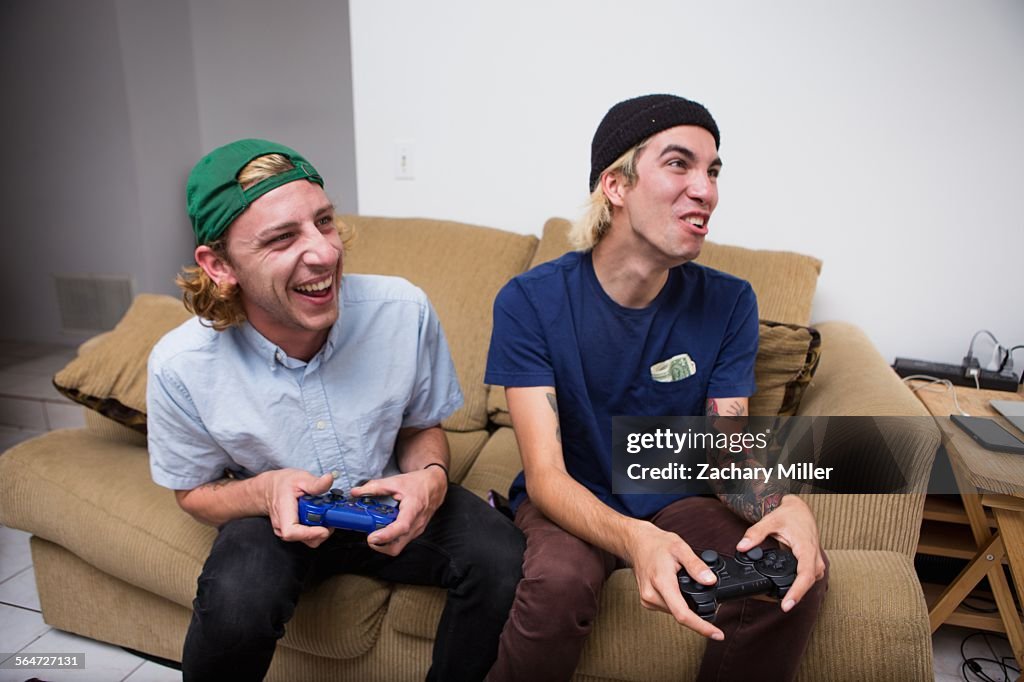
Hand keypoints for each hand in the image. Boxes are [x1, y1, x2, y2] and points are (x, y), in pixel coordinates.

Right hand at [262, 468, 334, 547]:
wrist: (270, 488)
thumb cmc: (283, 484)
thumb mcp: (301, 478)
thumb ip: (316, 483)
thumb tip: (329, 479)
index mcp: (283, 511)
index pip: (291, 531)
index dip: (309, 533)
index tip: (324, 528)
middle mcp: (282, 525)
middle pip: (304, 538)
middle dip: (321, 530)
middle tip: (330, 515)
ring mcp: (285, 531)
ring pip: (307, 540)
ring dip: (320, 530)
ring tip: (323, 514)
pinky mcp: (290, 533)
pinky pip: (306, 537)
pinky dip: (316, 530)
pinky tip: (318, 518)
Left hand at [350, 466, 446, 555]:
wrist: (435, 485)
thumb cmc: (418, 483)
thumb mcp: (395, 481)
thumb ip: (374, 487)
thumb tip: (356, 492)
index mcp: (413, 508)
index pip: (401, 527)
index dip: (385, 535)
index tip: (371, 537)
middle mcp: (417, 524)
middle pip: (397, 546)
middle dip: (380, 546)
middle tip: (369, 536)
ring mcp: (417, 530)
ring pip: (398, 546)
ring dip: (384, 543)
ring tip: (376, 530)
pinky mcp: (415, 532)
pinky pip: (401, 542)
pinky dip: (390, 539)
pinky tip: (385, 528)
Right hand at [624, 522, 725, 640]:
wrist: (637, 543)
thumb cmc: (657, 544)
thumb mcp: (680, 547)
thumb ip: (696, 565)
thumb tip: (711, 581)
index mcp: (661, 582)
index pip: (683, 613)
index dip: (702, 627)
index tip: (718, 635)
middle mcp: (651, 595)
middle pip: (681, 614)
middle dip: (698, 611)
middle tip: (707, 595)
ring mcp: (647, 599)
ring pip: (675, 612)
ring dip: (687, 605)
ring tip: (686, 583)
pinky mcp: (647, 601)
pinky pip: (668, 608)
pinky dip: (678, 602)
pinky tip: (677, 588)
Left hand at [736, 494, 824, 611]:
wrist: (801, 510)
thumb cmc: (790, 515)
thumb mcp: (771, 521)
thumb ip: (755, 534)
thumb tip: (742, 547)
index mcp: (807, 548)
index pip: (804, 576)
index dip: (796, 592)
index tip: (786, 605)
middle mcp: (815, 558)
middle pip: (808, 583)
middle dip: (794, 596)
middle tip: (779, 606)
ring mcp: (815, 562)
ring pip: (809, 583)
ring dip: (797, 592)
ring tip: (781, 601)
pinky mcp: (813, 564)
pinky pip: (808, 579)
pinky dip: (798, 585)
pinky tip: (785, 590)